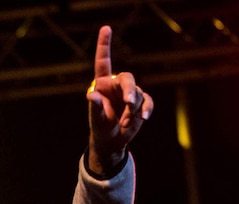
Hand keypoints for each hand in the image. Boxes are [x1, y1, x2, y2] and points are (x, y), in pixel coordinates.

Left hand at [86, 25, 153, 174]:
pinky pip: (148, 102)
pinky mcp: (141, 103)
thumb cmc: (100, 128)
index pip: (103, 62)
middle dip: (130, 90)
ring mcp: (130, 93)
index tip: (106, 28)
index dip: (104, 45)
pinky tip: (142, 118)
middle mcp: (117, 85)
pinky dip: (146, 110)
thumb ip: (94, 107)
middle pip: (127, 78)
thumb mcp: (96, 119)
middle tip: (129, 103)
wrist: (111, 141)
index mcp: (103, 84)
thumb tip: (90, 94)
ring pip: (138, 93)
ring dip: (134, 109)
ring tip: (126, 122)